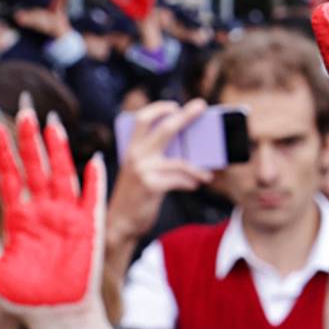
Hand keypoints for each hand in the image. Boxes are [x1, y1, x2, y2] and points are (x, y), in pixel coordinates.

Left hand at [0, 108, 105, 313]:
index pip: (9, 172)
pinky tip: (94, 160)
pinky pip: (93, 200)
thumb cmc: (21, 296)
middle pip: (35, 164)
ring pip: (61, 173)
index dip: (3, 146)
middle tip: (24, 103)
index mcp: (18, 216)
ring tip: (51, 122)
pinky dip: (94, 181)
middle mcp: (42, 210)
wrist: (53, 317)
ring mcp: (67, 217)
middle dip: (29, 135)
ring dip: (57, 149)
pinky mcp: (89, 229)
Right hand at [105, 100, 212, 247]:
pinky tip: (196, 185)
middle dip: (186, 116)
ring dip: (197, 169)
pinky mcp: (150, 185)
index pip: (142, 119)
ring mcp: (143, 169)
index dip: (158, 108)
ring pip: (179, 161)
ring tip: (207, 174)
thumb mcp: (141, 172)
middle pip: (165, 129)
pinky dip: (191, 182)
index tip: (174, 105)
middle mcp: (135, 155)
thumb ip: (156, 159)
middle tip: (201, 105)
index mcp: (132, 149)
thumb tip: (190, 149)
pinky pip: (179, 180)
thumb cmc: (136, 196)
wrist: (120, 222)